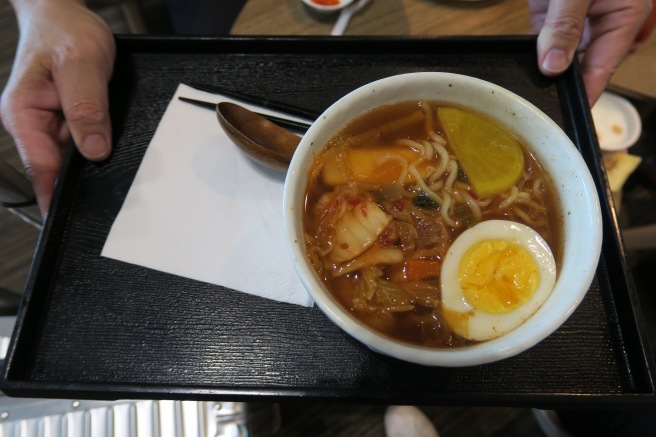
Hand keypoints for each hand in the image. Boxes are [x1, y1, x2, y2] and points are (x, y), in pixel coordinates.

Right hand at [0, 0, 114, 215]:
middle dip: (81, 184)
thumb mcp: (81, 64)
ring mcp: (48, 123)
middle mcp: (32, 123)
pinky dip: (96, 150)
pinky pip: (81, 144)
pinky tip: (112, 153)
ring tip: (117, 179)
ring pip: (72, 159)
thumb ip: (87, 107)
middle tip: (111, 202)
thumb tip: (93, 151)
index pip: (41, 167)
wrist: (63, 12)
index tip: (72, 220)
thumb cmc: (65, 30)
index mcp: (23, 114)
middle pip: (56, 168)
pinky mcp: (65, 119)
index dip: (57, 196)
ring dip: (92, 167)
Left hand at [528, 0, 652, 104]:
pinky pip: (539, 43)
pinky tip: (518, 71)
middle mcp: (601, 21)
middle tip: (540, 108)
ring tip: (527, 93)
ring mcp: (573, 19)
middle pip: (581, 67)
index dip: (585, 95)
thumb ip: (565, 24)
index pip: (603, 68)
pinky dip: (529, 56)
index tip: (568, 119)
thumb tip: (553, 66)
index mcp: (623, 16)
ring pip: (558, 58)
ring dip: (542, 73)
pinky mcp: (550, 13)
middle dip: (561, 86)